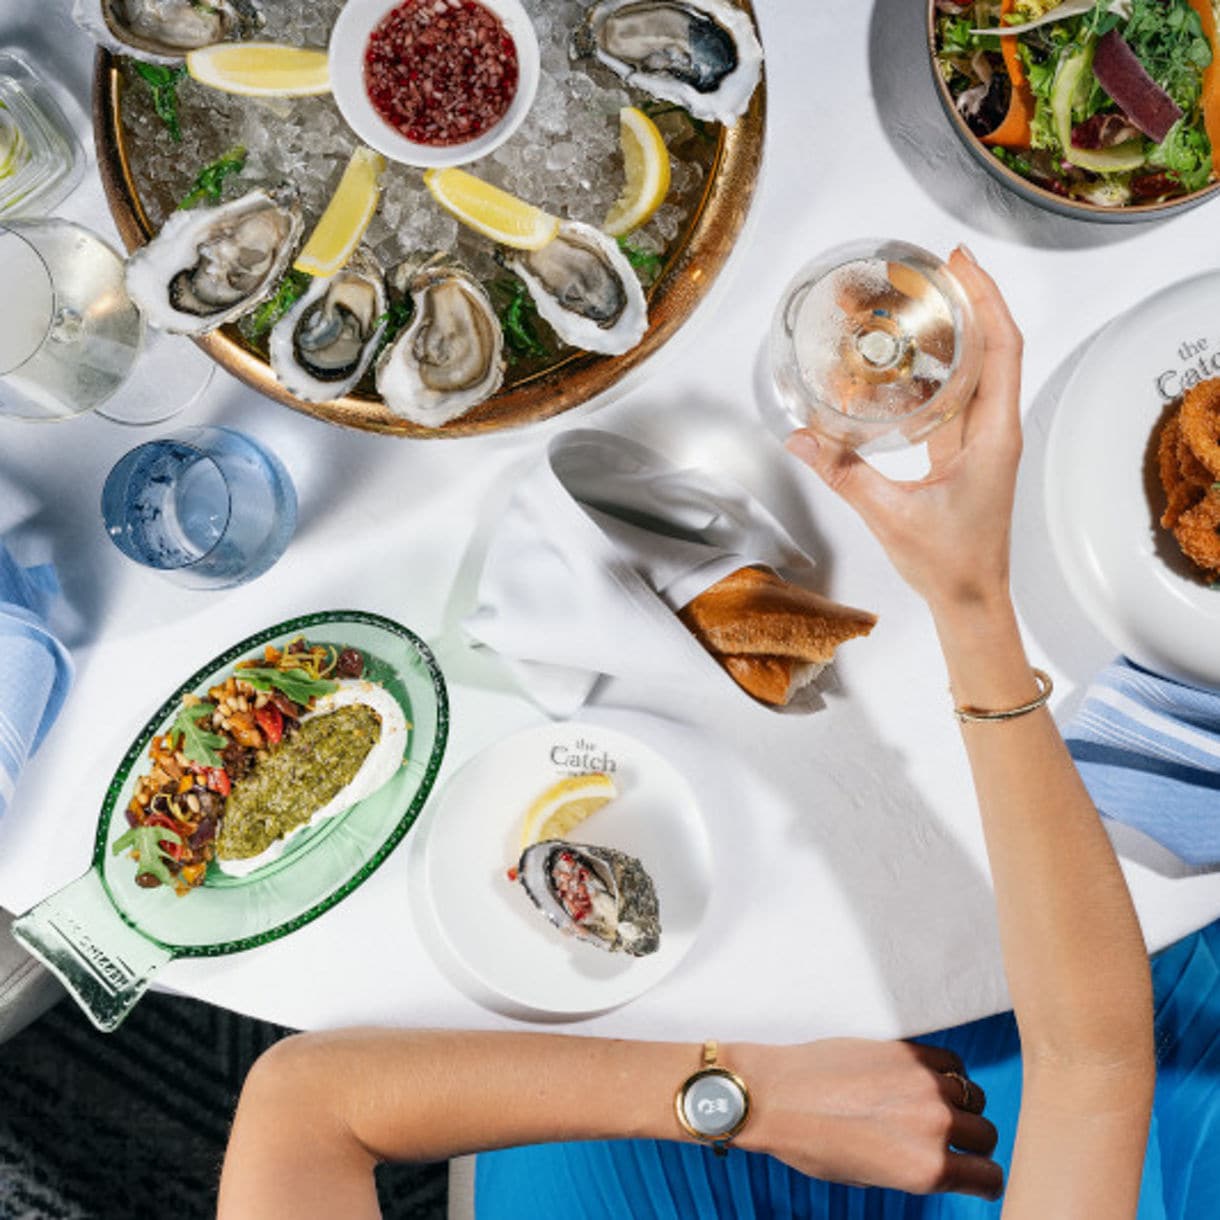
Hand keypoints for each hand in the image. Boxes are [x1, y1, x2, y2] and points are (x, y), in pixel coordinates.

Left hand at [733, 1038, 1002, 1199]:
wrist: (776, 1094)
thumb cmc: (812, 1143)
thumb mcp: (870, 1176)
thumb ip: (914, 1169)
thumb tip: (940, 1157)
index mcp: (927, 1169)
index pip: (989, 1178)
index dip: (980, 1179)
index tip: (970, 1174)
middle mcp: (935, 1126)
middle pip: (986, 1134)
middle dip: (972, 1142)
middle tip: (948, 1140)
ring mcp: (924, 1083)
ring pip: (973, 1096)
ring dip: (960, 1105)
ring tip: (930, 1107)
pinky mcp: (908, 1051)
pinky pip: (952, 1062)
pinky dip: (946, 1073)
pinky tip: (924, 1080)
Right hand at [785, 248, 1023, 617]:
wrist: (971, 600)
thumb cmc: (949, 564)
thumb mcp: (890, 515)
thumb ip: (843, 473)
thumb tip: (800, 439)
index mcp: (991, 437)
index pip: (1002, 350)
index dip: (985, 299)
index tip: (960, 265)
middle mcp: (995, 430)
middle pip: (995, 346)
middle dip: (969, 300)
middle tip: (931, 269)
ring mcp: (983, 440)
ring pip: (981, 368)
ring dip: (958, 330)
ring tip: (920, 301)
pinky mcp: (966, 452)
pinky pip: (960, 395)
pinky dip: (943, 366)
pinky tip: (911, 357)